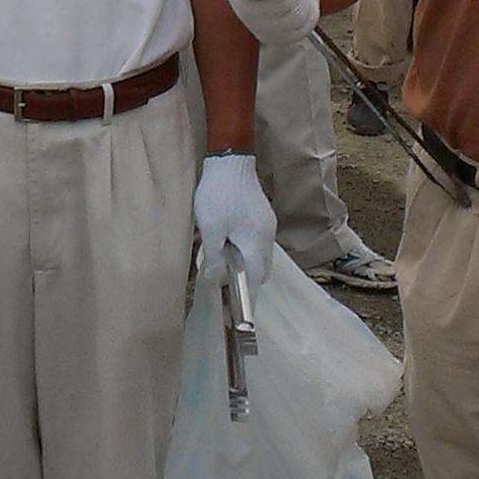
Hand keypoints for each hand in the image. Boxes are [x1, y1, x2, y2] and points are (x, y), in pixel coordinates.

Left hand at [193, 151, 277, 298]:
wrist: (230, 159)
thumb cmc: (218, 195)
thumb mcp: (211, 229)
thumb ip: (216, 258)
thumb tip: (218, 283)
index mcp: (256, 244)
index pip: (256, 282)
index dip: (247, 301)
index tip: (237, 318)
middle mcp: (267, 237)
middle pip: (261, 271)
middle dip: (247, 285)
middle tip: (227, 293)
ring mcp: (267, 225)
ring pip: (260, 256)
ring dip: (246, 266)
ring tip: (224, 271)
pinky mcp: (262, 216)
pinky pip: (256, 243)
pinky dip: (246, 252)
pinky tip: (229, 247)